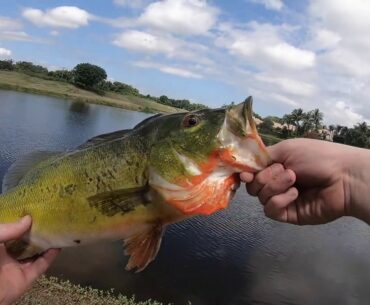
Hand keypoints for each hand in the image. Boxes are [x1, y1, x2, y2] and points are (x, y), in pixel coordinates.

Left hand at [0, 216, 59, 304]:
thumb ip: (6, 229)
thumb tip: (28, 219)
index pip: (12, 230)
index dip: (22, 220)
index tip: (36, 209)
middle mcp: (8, 254)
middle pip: (26, 240)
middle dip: (38, 230)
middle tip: (50, 217)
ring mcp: (18, 266)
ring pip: (36, 252)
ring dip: (47, 242)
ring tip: (58, 228)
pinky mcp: (26, 278)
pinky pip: (41, 265)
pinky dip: (51, 256)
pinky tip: (59, 245)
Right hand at [241, 138, 369, 224]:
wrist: (342, 176)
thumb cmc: (316, 157)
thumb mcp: (286, 149)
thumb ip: (262, 157)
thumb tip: (242, 169)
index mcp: (275, 166)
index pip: (251, 173)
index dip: (246, 173)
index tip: (245, 173)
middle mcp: (276, 183)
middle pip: (253, 186)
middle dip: (266, 177)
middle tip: (286, 171)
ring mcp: (282, 199)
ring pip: (261, 197)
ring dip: (275, 186)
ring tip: (294, 180)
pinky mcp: (289, 214)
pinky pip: (271, 210)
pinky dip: (279, 200)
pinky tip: (295, 194)